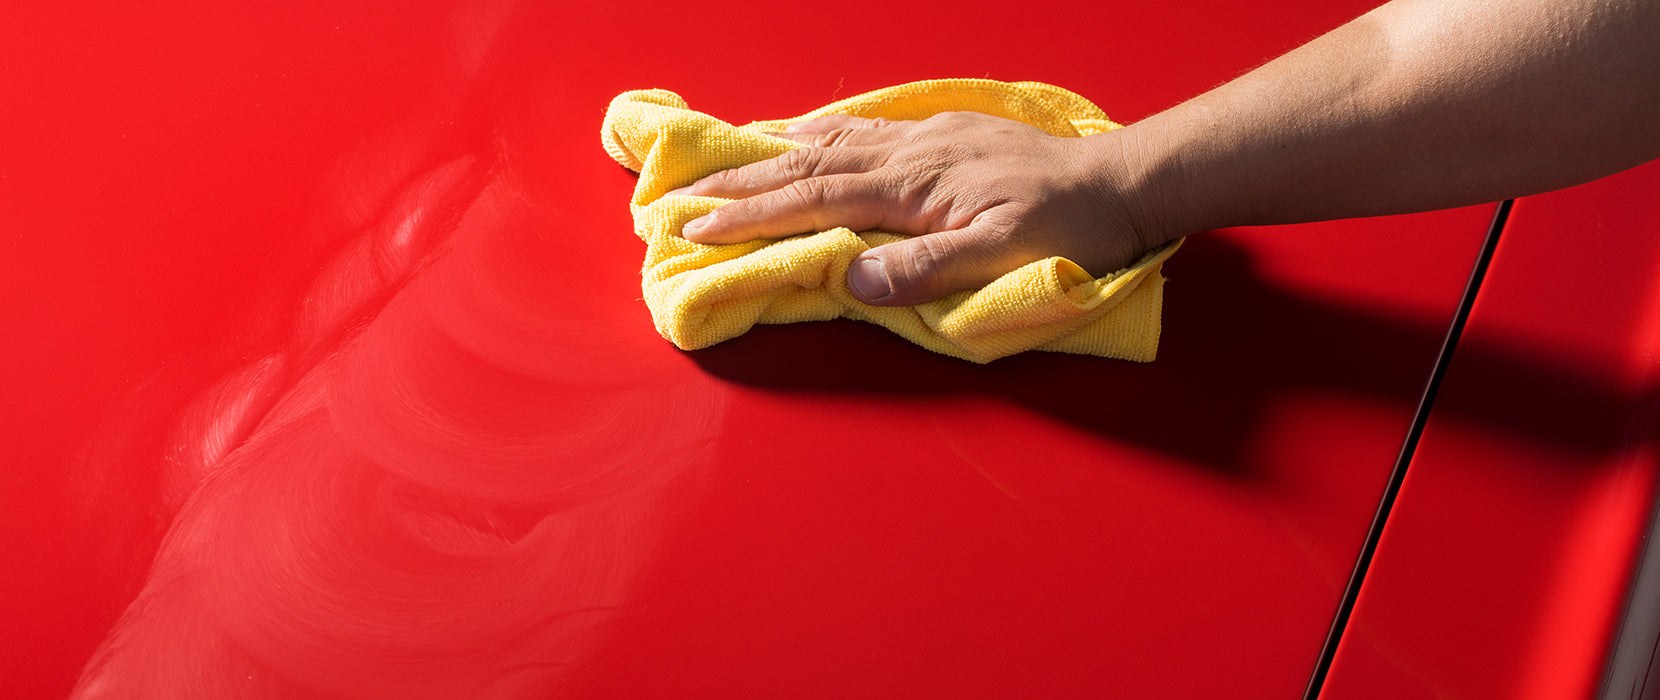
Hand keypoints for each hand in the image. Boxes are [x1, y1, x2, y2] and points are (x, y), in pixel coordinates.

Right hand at [673, 112, 1174, 305]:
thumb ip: (924, 270)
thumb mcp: (999, 262)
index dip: (752, 215)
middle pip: (806, 164)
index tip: (697, 227)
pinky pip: (862, 128)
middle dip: (739, 181)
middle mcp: (906, 154)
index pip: (813, 201)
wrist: (1117, 184)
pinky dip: (819, 131)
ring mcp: (923, 139)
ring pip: (828, 140)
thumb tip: (855, 279)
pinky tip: (804, 133)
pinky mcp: (942, 133)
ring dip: (770, 153)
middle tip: (681, 194)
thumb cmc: (1063, 231)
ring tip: (723, 160)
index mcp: (912, 188)